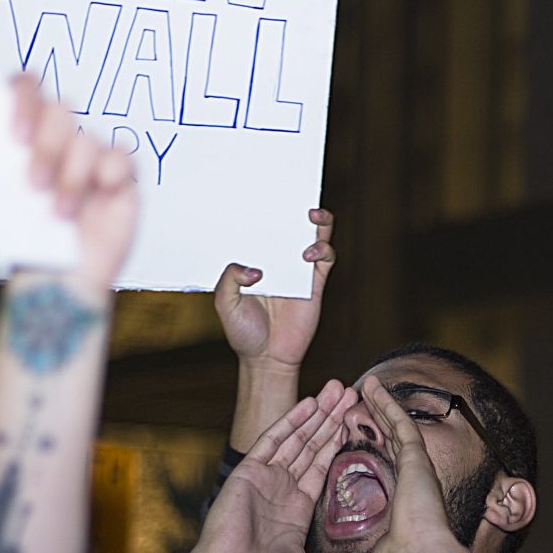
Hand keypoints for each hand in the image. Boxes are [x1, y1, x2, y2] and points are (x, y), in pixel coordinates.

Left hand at [9, 76, 137, 290]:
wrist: (58, 281)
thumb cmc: (27, 240)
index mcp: (26, 132)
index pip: (26, 89)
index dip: (23, 100)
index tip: (15, 135)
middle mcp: (60, 138)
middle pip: (60, 111)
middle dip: (47, 146)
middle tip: (35, 184)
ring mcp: (91, 156)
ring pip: (88, 139)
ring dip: (72, 176)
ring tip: (60, 212)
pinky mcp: (121, 177)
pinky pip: (122, 156)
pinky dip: (112, 170)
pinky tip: (101, 190)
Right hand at [190, 383, 359, 552]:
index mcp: (295, 510)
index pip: (322, 468)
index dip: (338, 445)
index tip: (356, 425)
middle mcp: (282, 490)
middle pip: (312, 446)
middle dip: (332, 419)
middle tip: (352, 394)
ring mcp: (265, 478)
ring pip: (297, 437)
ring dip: (318, 413)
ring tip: (339, 388)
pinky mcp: (248, 471)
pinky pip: (273, 439)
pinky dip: (291, 420)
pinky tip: (310, 402)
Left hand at [216, 208, 336, 371]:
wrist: (267, 358)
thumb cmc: (244, 331)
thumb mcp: (225, 303)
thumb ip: (230, 279)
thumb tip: (255, 268)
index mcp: (257, 259)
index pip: (263, 227)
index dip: (265, 209)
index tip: (263, 193)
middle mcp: (279, 260)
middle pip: (294, 225)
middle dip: (296, 206)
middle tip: (295, 195)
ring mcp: (299, 270)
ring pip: (316, 236)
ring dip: (319, 221)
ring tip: (312, 215)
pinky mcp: (315, 284)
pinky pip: (326, 259)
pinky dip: (322, 250)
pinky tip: (309, 254)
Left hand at [359, 379, 473, 552]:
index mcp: (403, 499)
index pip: (384, 464)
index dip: (372, 446)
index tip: (358, 433)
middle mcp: (412, 479)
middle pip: (391, 440)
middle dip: (375, 419)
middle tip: (359, 399)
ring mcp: (416, 466)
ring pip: (395, 426)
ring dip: (379, 404)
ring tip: (366, 384)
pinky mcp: (416, 458)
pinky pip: (398, 423)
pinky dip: (386, 403)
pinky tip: (372, 385)